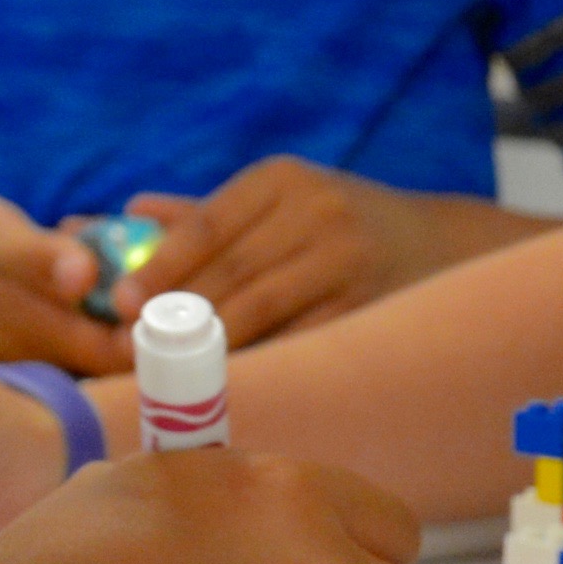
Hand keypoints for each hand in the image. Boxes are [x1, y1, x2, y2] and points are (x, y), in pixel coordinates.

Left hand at [123, 161, 534, 342]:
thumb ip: (204, 212)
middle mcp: (317, 211)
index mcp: (282, 180)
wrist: (440, 248)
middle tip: (130, 347)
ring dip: (209, 344)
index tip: (122, 301)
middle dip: (175, 312)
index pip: (208, 223)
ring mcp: (347, 259)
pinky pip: (300, 341)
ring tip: (167, 369)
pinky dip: (260, 363)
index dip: (161, 265)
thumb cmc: (335, 226)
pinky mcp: (368, 306)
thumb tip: (131, 212)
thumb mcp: (278, 202)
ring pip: (262, 310)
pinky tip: (227, 382)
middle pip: (230, 270)